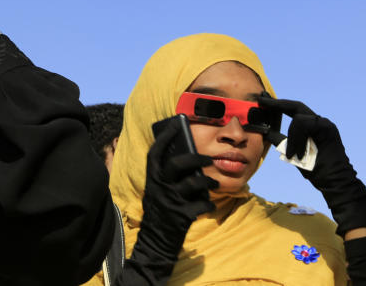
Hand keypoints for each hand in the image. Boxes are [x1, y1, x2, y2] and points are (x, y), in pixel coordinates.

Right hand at [122, 116, 216, 283]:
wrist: (155, 242)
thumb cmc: (161, 210)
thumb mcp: (158, 191)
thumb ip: (167, 177)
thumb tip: (189, 160)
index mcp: (152, 178)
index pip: (156, 152)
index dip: (165, 136)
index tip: (175, 124)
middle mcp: (160, 187)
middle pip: (178, 164)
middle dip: (196, 158)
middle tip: (208, 158)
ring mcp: (171, 201)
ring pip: (193, 183)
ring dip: (207, 181)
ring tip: (213, 182)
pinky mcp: (181, 216)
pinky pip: (201, 204)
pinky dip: (207, 203)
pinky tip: (208, 204)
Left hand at [257, 95, 365, 236]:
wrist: (332, 181)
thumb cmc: (313, 168)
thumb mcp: (291, 151)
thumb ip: (280, 140)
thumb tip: (264, 130)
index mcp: (312, 126)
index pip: (293, 110)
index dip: (278, 104)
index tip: (262, 99)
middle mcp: (319, 122)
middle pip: (297, 106)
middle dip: (277, 104)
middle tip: (262, 101)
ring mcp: (325, 124)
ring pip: (299, 118)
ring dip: (291, 136)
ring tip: (292, 154)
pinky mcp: (328, 128)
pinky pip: (305, 125)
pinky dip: (297, 139)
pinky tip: (297, 153)